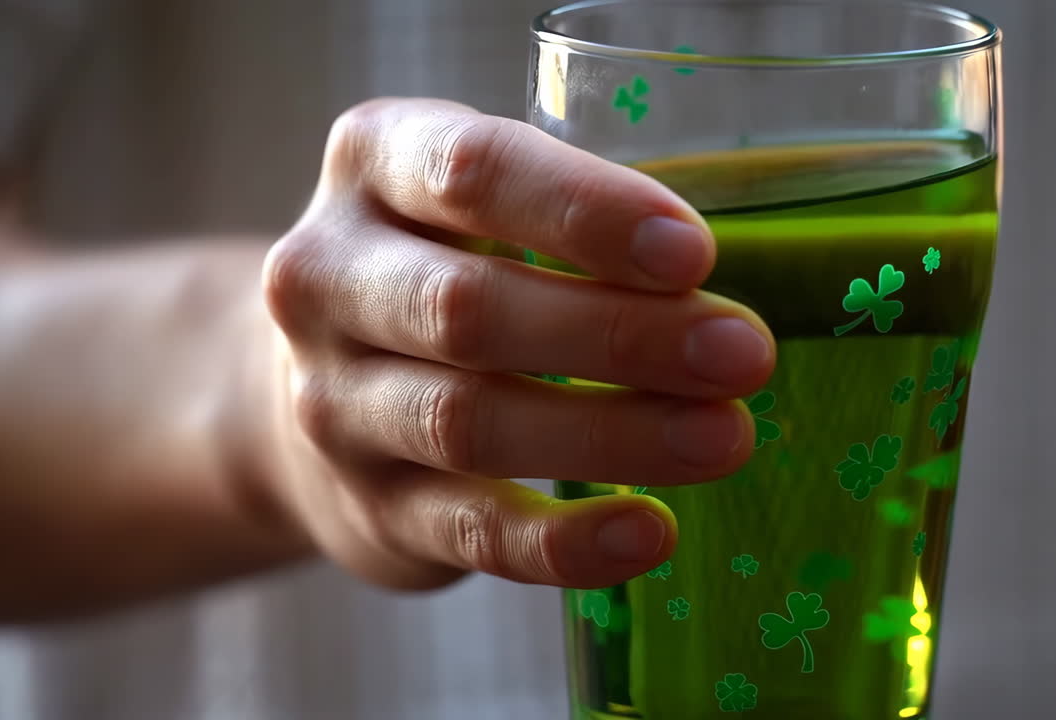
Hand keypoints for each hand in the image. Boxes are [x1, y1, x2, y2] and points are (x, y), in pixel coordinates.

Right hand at [261, 98, 774, 590]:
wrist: (313, 386)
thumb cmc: (445, 265)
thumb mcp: (482, 206)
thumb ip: (577, 222)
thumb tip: (727, 294)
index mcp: (375, 164)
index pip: (472, 174)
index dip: (585, 214)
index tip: (694, 254)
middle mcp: (329, 278)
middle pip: (468, 310)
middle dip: (619, 334)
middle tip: (742, 355)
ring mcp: (334, 401)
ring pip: (469, 423)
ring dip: (612, 435)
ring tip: (724, 438)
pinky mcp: (368, 504)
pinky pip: (470, 529)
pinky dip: (564, 541)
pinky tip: (648, 533)